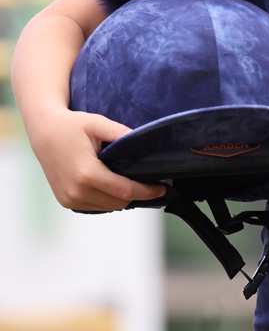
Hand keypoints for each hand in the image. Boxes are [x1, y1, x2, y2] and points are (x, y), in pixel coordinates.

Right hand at [28, 107, 165, 210]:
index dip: (147, 191)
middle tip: (153, 184)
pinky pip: (95, 206)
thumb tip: (143, 139)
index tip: (162, 188)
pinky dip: (108, 199)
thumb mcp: (98, 123)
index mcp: (87, 174)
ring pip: (107, 207)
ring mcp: (69, 199)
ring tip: (136, 184)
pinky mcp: (66, 201)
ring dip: (123, 198)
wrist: (44, 133)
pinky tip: (116, 186)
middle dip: (138, 195)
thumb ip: (120, 132)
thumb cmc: (72, 125)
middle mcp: (77, 191)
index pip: (125, 191)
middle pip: (119, 202)